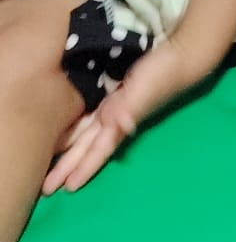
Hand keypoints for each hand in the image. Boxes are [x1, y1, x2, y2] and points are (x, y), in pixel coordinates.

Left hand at [42, 34, 208, 194]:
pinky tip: (65, 125)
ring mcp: (113, 103)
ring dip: (70, 149)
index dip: (83, 167)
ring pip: (85, 131)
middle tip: (48, 188)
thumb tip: (120, 126)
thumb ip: (132, 107)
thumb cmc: (164, 72)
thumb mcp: (146, 90)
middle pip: (86, 145)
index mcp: (119, 119)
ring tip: (51, 163)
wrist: (181, 52)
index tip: (67, 188)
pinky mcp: (112, 89)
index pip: (98, 149)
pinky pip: (87, 111)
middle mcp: (114, 115)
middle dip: (69, 166)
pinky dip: (74, 123)